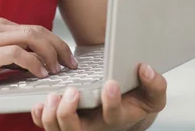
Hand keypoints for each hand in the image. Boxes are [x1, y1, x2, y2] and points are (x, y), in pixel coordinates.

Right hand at [0, 17, 76, 89]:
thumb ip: (8, 53)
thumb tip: (32, 63)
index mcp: (0, 26)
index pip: (36, 29)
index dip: (55, 42)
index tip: (67, 58)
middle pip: (38, 30)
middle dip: (58, 47)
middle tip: (70, 64)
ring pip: (31, 38)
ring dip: (49, 54)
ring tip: (57, 70)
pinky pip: (17, 54)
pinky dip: (33, 63)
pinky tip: (39, 73)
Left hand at [31, 63, 166, 129]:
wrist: (125, 106)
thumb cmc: (136, 99)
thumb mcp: (153, 94)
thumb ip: (155, 84)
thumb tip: (145, 69)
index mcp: (117, 117)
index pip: (113, 116)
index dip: (111, 102)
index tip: (111, 83)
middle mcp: (96, 125)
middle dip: (69, 113)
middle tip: (72, 91)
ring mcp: (79, 124)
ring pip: (59, 130)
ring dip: (53, 115)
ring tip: (54, 96)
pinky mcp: (65, 119)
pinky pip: (48, 125)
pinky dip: (40, 116)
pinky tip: (40, 103)